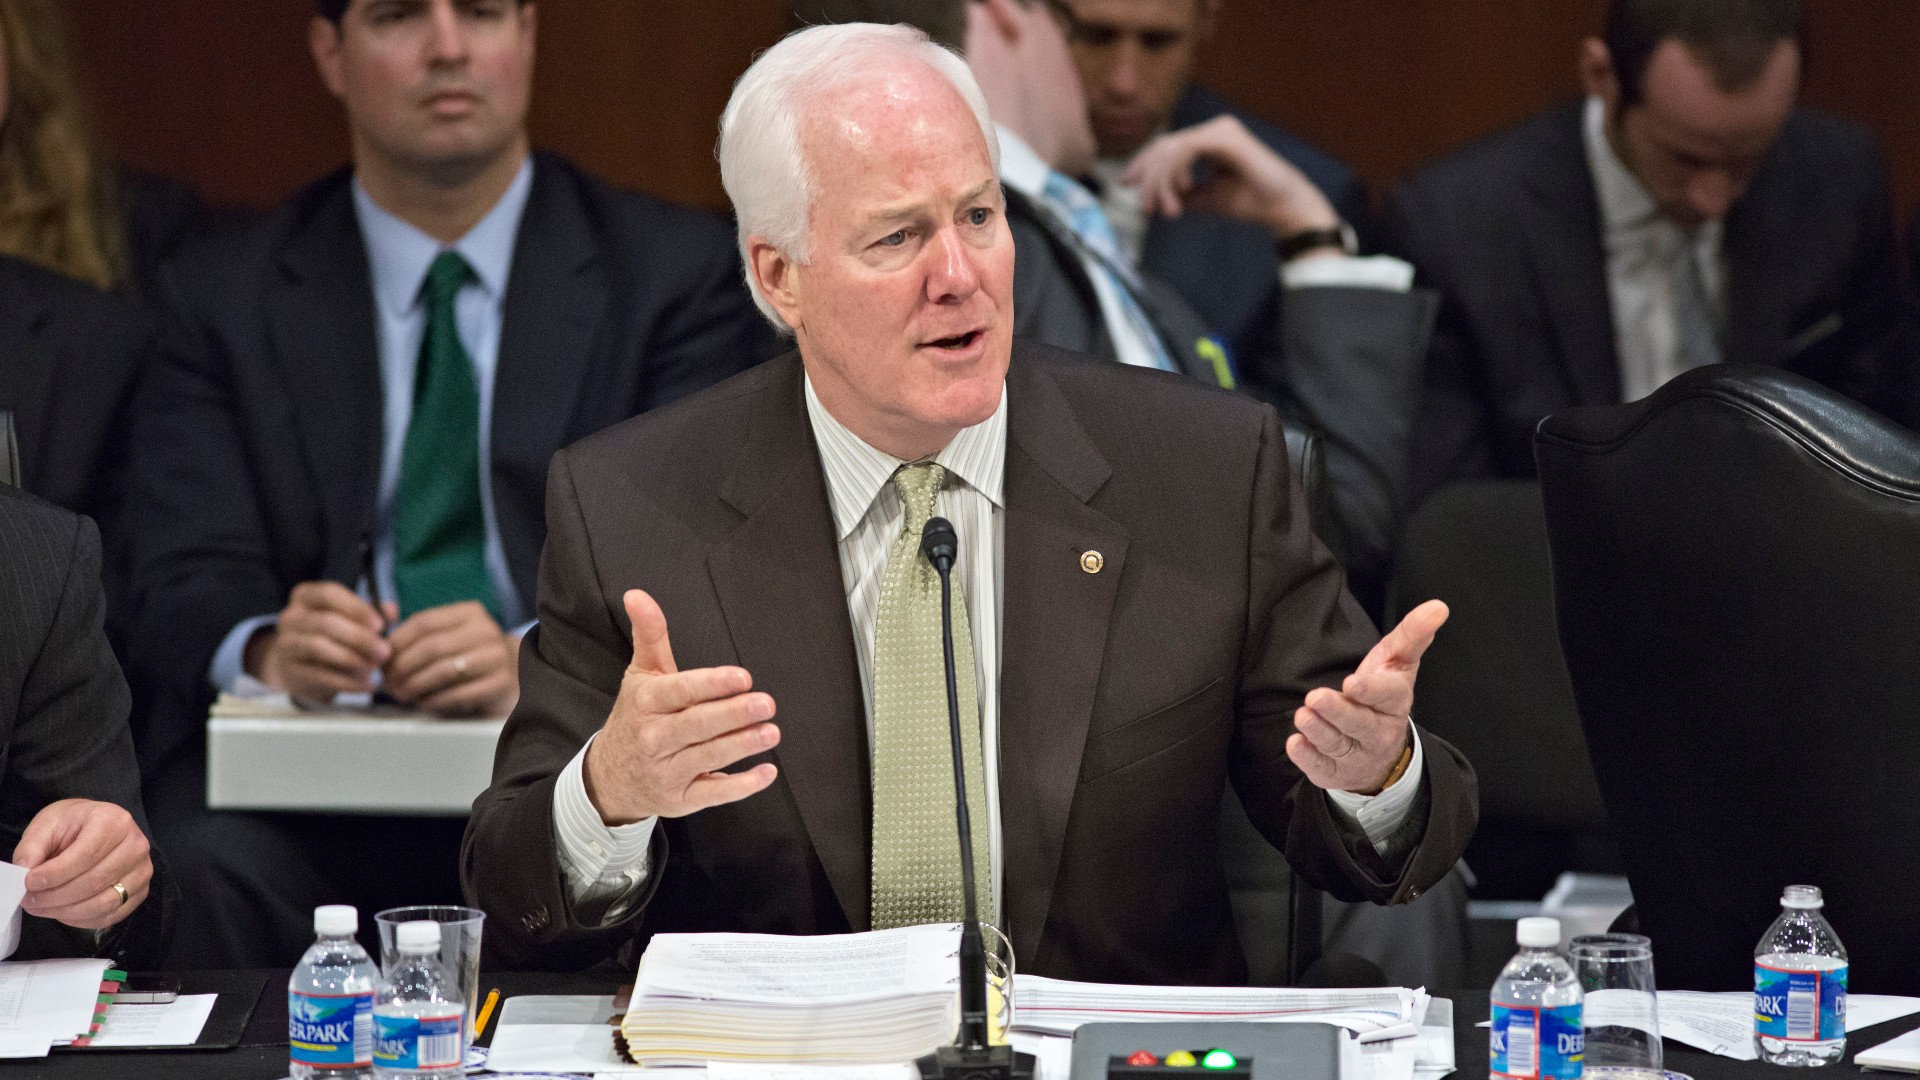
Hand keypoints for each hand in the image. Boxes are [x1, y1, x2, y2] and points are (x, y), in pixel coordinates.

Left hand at [13, 800, 151, 930]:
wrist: (95, 827)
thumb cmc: (72, 825)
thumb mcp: (47, 825)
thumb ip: (32, 847)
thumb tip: (24, 873)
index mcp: (114, 821)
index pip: (87, 854)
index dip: (56, 874)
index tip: (29, 882)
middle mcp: (135, 845)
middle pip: (96, 881)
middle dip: (56, 896)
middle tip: (29, 900)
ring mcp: (142, 871)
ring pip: (104, 903)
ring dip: (66, 911)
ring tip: (41, 907)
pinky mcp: (140, 892)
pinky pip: (111, 915)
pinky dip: (81, 920)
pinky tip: (62, 912)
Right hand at [249, 581, 389, 703]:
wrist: (301, 667)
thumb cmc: (333, 635)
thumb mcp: (349, 618)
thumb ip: (372, 612)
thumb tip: (391, 610)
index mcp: (306, 596)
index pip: (329, 594)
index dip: (357, 608)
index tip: (380, 625)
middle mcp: (291, 617)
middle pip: (326, 623)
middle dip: (360, 638)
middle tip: (384, 652)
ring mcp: (286, 645)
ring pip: (319, 648)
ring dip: (352, 659)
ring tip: (375, 668)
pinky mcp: (290, 671)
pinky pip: (319, 676)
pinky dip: (347, 682)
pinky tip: (367, 685)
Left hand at [384, 601, 518, 716]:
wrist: (516, 673)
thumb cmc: (471, 654)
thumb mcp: (452, 633)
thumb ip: (421, 629)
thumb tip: (383, 623)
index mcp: (470, 612)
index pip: (424, 622)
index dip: (397, 642)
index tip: (382, 659)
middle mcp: (486, 630)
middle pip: (431, 647)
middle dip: (402, 667)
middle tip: (388, 682)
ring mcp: (496, 657)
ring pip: (442, 671)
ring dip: (414, 685)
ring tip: (401, 694)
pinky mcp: (499, 684)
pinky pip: (457, 694)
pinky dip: (434, 701)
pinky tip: (423, 703)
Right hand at [583, 589, 779, 825]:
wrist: (609, 776)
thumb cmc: (635, 717)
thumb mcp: (641, 674)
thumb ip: (649, 634)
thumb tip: (637, 594)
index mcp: (646, 702)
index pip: (681, 691)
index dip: (712, 684)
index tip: (742, 677)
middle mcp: (654, 737)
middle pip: (697, 725)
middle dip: (734, 715)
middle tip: (766, 703)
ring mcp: (666, 770)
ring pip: (708, 758)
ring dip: (742, 746)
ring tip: (771, 732)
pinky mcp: (679, 799)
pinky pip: (713, 794)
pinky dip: (741, 786)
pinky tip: (766, 772)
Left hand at [1121, 114, 1342, 242]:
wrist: (1284, 207)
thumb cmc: (1253, 202)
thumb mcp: (1208, 198)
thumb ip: (1183, 193)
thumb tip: (1156, 197)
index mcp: (1211, 139)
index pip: (1166, 146)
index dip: (1143, 165)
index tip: (1126, 185)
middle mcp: (1215, 129)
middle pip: (1164, 146)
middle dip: (1148, 179)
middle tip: (1145, 208)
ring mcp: (1221, 130)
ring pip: (1172, 149)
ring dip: (1162, 183)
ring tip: (1168, 210)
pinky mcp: (1226, 138)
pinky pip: (1186, 150)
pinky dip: (1177, 173)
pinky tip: (1184, 192)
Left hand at [1288, 599, 1448, 793]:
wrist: (1382, 751)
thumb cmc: (1383, 694)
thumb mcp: (1398, 662)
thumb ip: (1413, 634)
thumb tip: (1439, 606)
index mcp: (1395, 701)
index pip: (1386, 695)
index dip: (1371, 690)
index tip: (1353, 683)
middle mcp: (1378, 731)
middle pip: (1359, 723)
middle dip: (1338, 712)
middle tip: (1315, 698)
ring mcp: (1357, 754)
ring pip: (1338, 745)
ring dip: (1319, 731)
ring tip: (1303, 715)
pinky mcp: (1335, 772)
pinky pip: (1321, 768)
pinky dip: (1308, 758)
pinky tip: (1294, 744)